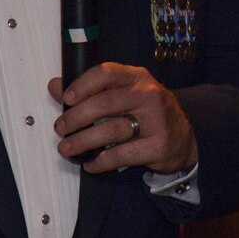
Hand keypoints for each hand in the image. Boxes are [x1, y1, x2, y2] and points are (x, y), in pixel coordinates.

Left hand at [49, 64, 196, 174]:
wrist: (184, 138)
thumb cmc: (147, 113)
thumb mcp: (124, 95)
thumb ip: (91, 90)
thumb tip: (55, 86)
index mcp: (137, 77)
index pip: (106, 73)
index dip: (82, 85)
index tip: (66, 99)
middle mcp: (148, 95)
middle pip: (105, 103)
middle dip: (76, 117)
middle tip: (60, 128)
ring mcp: (155, 121)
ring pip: (111, 130)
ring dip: (83, 141)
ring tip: (66, 148)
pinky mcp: (158, 146)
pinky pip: (122, 155)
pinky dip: (101, 162)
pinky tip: (90, 164)